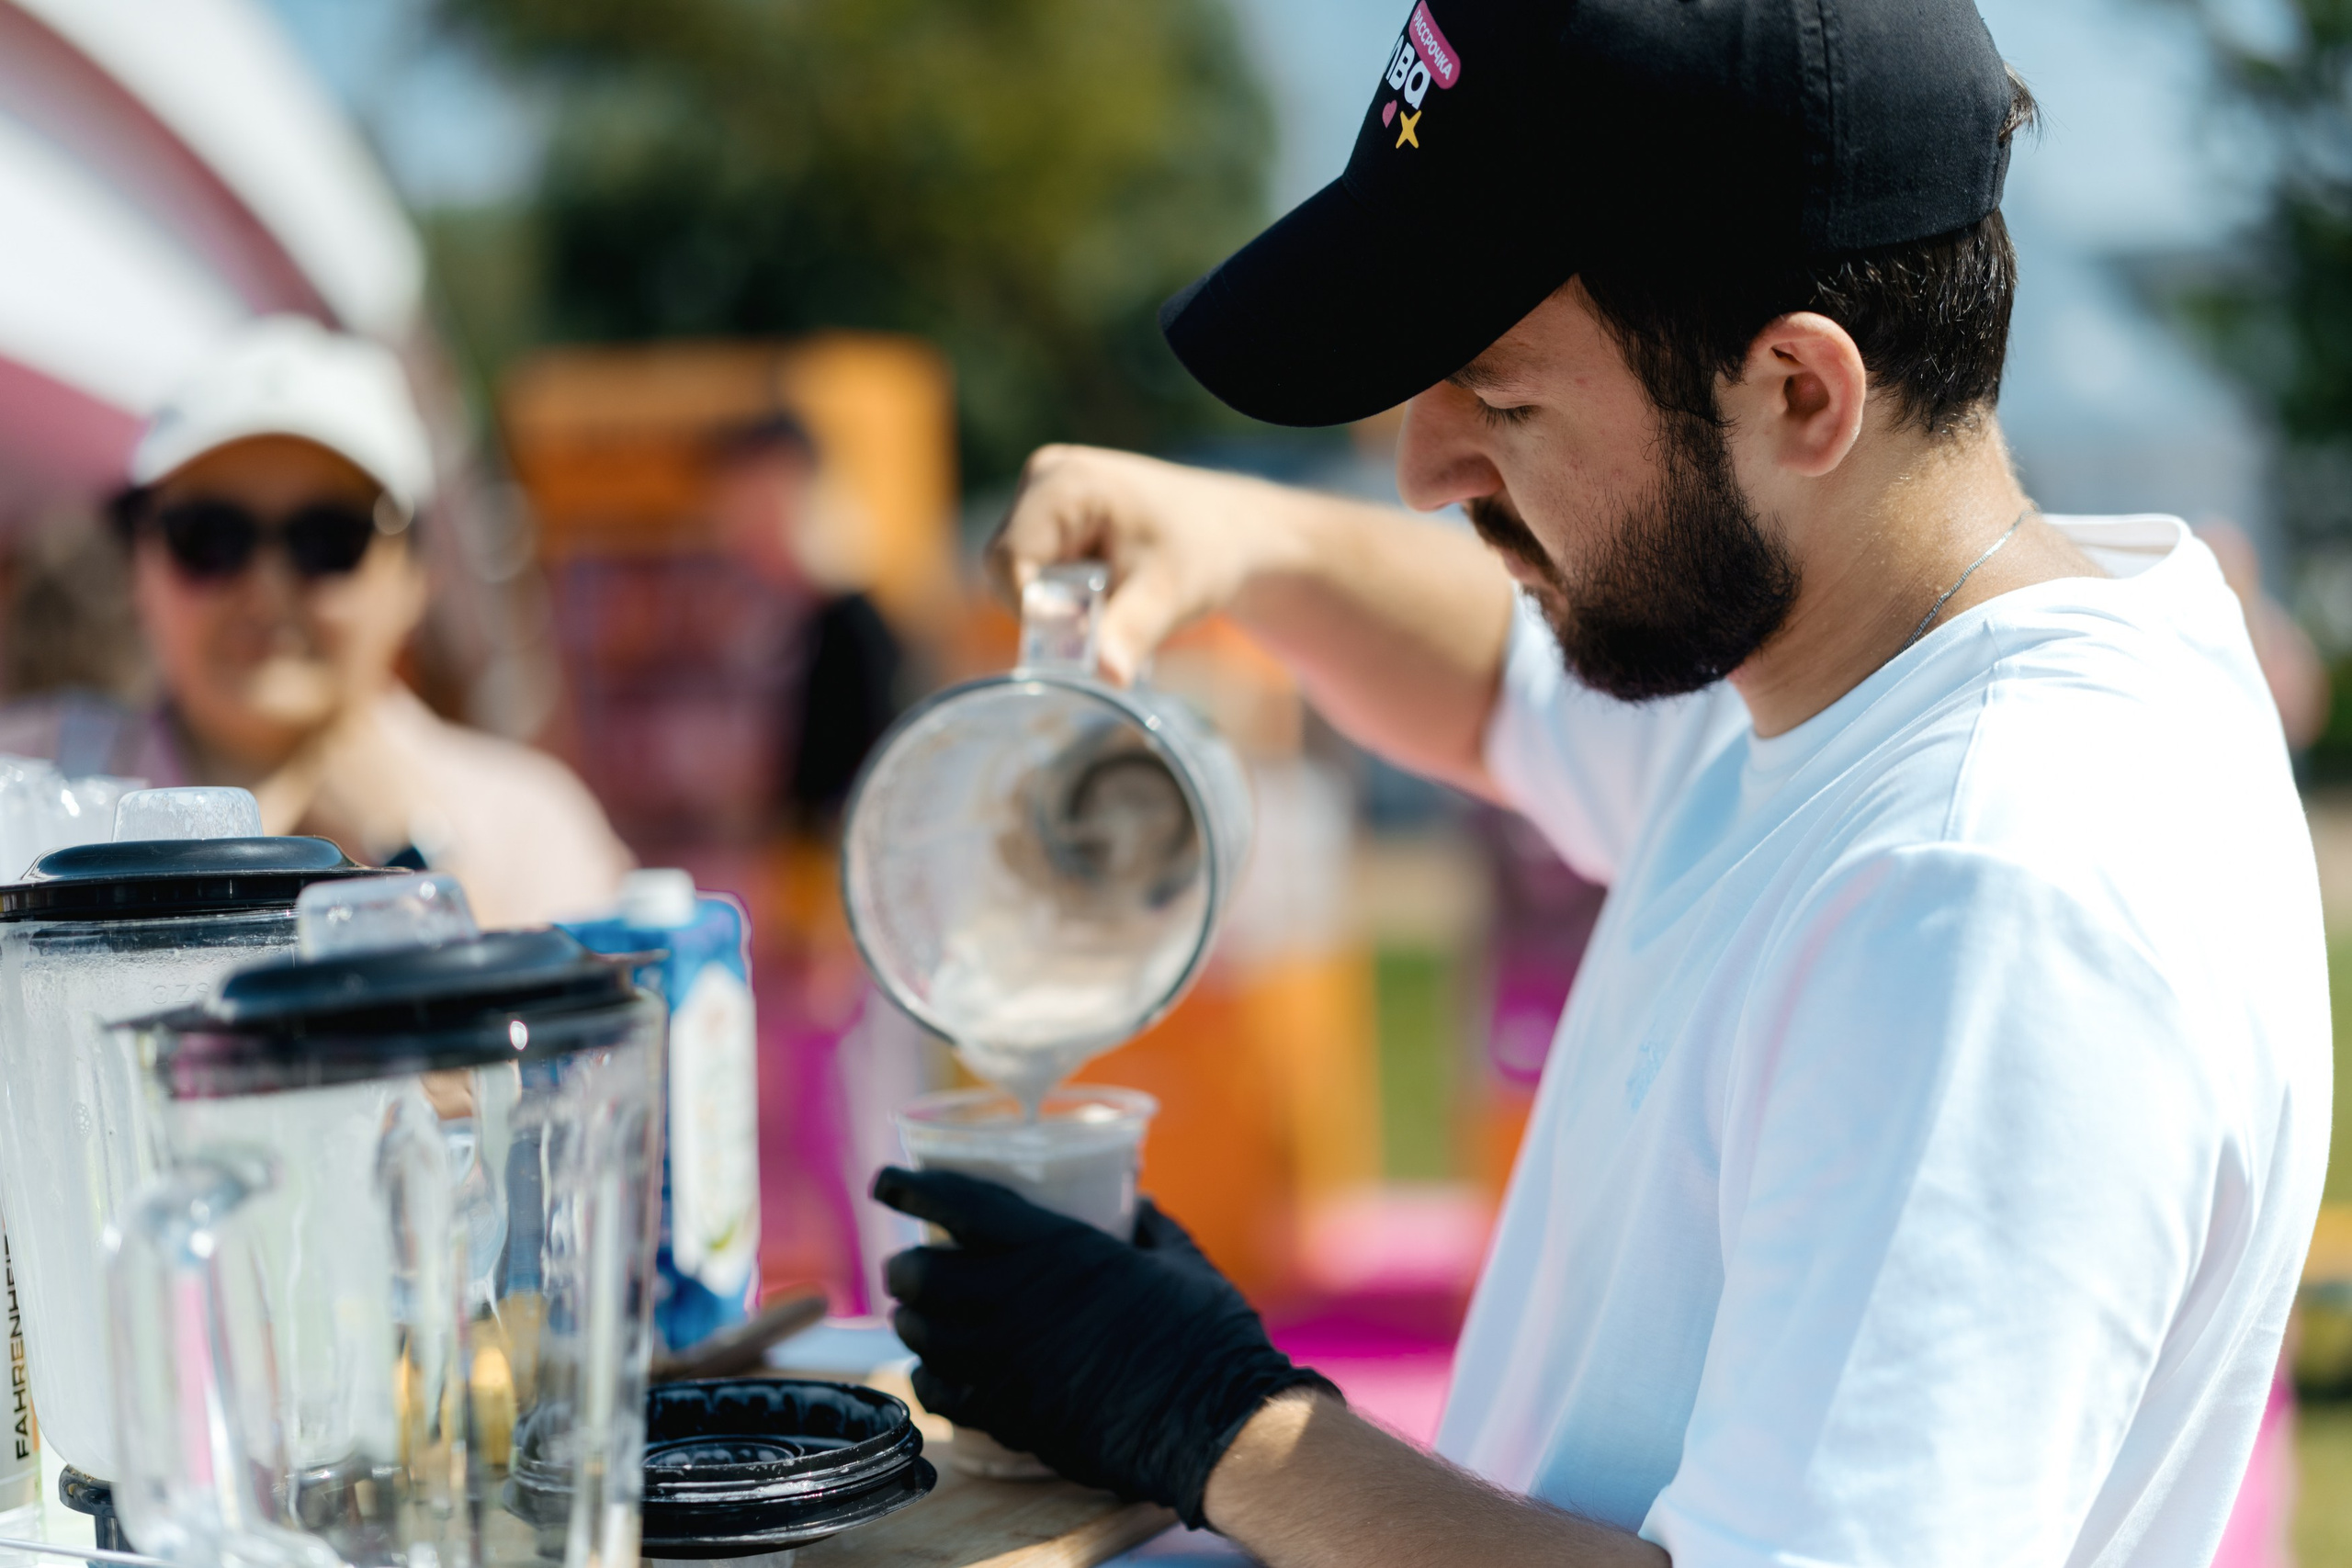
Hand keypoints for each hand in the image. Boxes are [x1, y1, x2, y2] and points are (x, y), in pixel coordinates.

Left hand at [873, 1166, 1337, 1526]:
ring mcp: (1004, 1365)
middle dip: (905, 1265)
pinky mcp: (1008, 1415)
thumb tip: (1137, 1201)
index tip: (885, 1179)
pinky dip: (930, 1375)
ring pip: (921, 1333)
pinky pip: (940, 1391)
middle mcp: (1014, 1303)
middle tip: (912, 1262)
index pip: (958, 1206)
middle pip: (920, 1275)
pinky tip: (941, 1369)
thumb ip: (1150, 1225)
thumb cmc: (1206, 1336)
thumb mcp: (1179, 1260)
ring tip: (920, 1312)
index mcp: (1056, 1251)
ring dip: (913, 1318)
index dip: (911, 1187)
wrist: (1211, 1424)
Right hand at [988, 446, 1310, 683]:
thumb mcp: (1169, 593)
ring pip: (1020, 574)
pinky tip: (1108, 592)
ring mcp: (1044, 493)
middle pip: (1009, 569)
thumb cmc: (1206, 550)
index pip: (1008, 560)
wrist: (1232, 531)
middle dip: (1051, 608)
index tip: (1083, 635)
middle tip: (1110, 620)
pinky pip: (1035, 570)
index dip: (1035, 609)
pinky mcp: (1050, 516)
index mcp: (1063, 482)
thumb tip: (1107, 675)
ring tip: (1116, 601)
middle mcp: (1044, 477)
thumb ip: (1130, 632)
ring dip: (1060, 604)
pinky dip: (1066, 595)